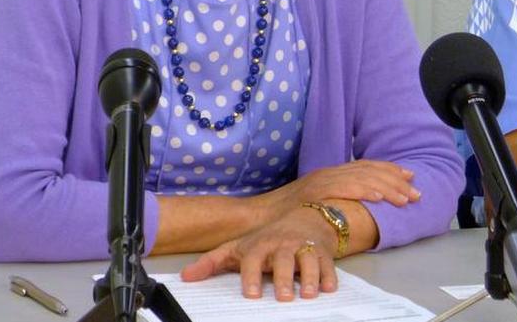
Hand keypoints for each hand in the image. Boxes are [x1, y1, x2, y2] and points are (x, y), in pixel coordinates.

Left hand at [181, 204, 338, 300]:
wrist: (305, 218)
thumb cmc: (268, 239)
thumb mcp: (238, 247)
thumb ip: (212, 262)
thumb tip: (186, 277)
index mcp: (260, 245)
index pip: (253, 259)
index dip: (251, 276)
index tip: (251, 294)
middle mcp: (283, 245)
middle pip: (284, 260)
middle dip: (284, 278)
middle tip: (284, 298)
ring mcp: (304, 248)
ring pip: (308, 261)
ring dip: (310, 277)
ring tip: (309, 294)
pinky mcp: (323, 252)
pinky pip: (328, 264)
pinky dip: (330, 276)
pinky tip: (329, 288)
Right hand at [254, 160, 418, 222]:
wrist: (258, 216)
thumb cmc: (285, 214)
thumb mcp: (314, 202)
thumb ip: (334, 199)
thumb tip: (356, 206)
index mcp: (331, 173)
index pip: (366, 167)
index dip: (390, 170)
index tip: (410, 176)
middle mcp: (329, 173)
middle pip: (370, 171)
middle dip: (396, 180)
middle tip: (417, 191)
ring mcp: (322, 180)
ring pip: (363, 179)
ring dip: (388, 188)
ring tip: (406, 198)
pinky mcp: (315, 191)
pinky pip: (345, 189)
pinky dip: (365, 192)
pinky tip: (380, 199)